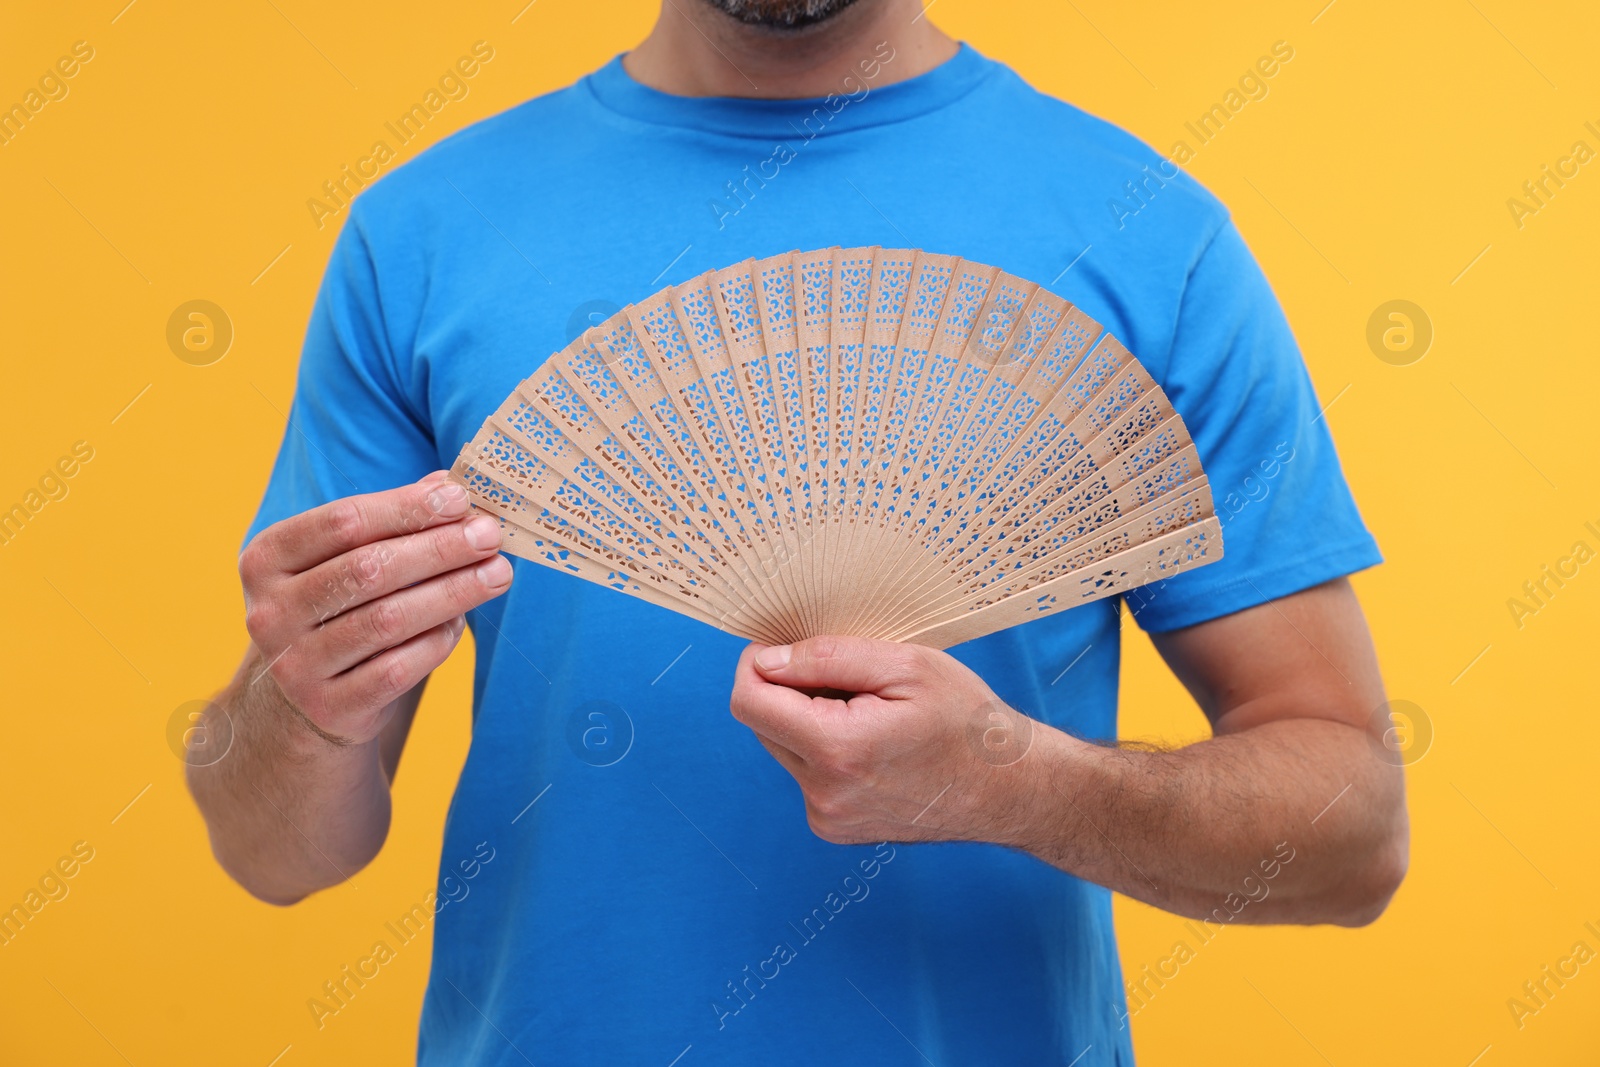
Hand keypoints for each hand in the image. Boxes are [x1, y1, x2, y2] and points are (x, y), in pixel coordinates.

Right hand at [238, 471, 511, 744]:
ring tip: (497, 574)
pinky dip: (437, 640)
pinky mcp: (329, 706)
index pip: (343, 521)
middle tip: (489, 537)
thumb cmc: (337, 609)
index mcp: (268, 559)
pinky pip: (398, 668)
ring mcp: (295, 664)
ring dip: (452, 592)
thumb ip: (393, 520)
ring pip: (388, 620)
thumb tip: (451, 485)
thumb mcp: (346, 559)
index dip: (408, 508)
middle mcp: (271, 612)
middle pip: (368, 569)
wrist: (304, 700)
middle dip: (439, 549)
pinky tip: (460, 622)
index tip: (461, 501)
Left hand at [729, 636, 1048, 844]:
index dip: (756, 665)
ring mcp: (828, 818)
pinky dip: (825, 750)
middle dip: (790, 692)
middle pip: (763, 724)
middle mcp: (823, 794)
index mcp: (836, 749)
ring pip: (784, 748)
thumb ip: (825, 658)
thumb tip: (767, 660)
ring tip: (869, 713)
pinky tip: (873, 744)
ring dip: (809, 721)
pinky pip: (806, 774)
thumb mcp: (905, 666)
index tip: (784, 648)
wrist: (1009, 788)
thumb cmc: (966, 721)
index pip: (748, 702)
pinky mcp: (835, 828)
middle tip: (850, 680)